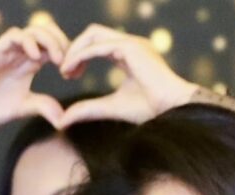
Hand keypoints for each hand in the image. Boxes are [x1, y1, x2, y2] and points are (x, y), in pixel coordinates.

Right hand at [0, 21, 69, 151]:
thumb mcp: (23, 108)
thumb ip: (43, 106)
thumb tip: (64, 117)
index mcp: (27, 64)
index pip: (53, 46)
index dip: (68, 54)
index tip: (75, 73)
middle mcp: (18, 54)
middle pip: (46, 33)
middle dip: (62, 43)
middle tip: (68, 63)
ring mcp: (5, 51)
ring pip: (32, 30)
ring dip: (48, 41)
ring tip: (56, 59)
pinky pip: (13, 36)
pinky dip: (28, 42)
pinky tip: (36, 58)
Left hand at [58, 24, 196, 127]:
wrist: (172, 109)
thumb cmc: (149, 109)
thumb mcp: (110, 107)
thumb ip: (87, 109)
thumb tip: (62, 121)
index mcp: (129, 53)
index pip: (97, 43)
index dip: (79, 56)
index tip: (68, 75)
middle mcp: (131, 44)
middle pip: (93, 33)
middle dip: (74, 48)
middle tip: (63, 71)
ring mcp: (132, 43)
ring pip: (94, 34)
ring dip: (75, 50)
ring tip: (64, 70)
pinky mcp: (131, 48)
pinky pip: (98, 46)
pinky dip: (80, 56)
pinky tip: (70, 70)